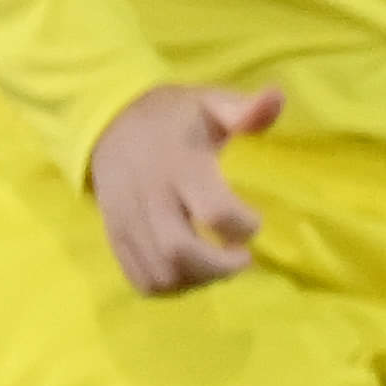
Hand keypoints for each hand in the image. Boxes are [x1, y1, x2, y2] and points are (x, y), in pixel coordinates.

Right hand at [86, 82, 277, 295]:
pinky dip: (169, 287)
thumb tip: (276, 98)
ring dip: (196, 282)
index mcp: (180, 164)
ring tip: (218, 267)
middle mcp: (150, 196)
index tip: (254, 221)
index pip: (214, 210)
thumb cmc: (174, 116)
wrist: (109, 121)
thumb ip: (245, 110)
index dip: (243, 226)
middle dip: (219, 267)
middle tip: (242, 259)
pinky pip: (138, 277)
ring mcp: (128, 219)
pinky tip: (190, 274)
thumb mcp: (211, 102)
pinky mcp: (115, 235)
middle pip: (179, 251)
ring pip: (159, 272)